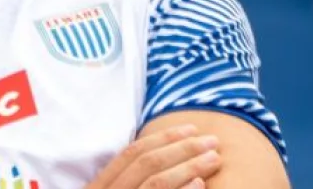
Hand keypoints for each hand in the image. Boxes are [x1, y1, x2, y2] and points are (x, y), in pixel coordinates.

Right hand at [84, 124, 222, 188]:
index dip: (162, 138)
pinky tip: (200, 185)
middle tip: (212, 141)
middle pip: (146, 163)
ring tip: (214, 159)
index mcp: (99, 185)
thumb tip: (163, 156)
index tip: (191, 128)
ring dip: (188, 167)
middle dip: (182, 148)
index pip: (131, 152)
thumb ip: (126, 179)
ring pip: (155, 182)